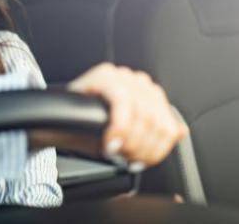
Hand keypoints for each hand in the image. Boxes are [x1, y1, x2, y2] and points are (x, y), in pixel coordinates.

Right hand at [67, 62, 187, 169]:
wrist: (58, 119)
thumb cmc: (92, 127)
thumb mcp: (128, 134)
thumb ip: (155, 132)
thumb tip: (180, 132)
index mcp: (150, 94)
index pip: (168, 126)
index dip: (153, 151)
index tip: (136, 162)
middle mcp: (140, 83)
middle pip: (157, 124)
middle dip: (139, 148)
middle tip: (121, 157)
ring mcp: (123, 76)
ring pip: (143, 115)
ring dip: (128, 141)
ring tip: (113, 149)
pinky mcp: (105, 75)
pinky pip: (122, 103)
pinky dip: (119, 127)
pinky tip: (110, 140)